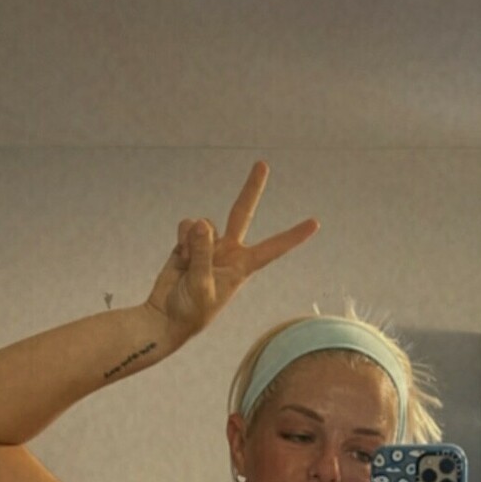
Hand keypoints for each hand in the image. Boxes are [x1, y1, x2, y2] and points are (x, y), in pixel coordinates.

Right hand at [144, 161, 319, 338]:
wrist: (165, 317)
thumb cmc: (190, 311)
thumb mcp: (201, 286)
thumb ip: (203, 254)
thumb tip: (201, 222)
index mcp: (242, 267)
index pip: (273, 248)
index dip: (293, 236)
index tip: (315, 223)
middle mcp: (229, 252)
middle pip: (242, 213)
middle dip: (251, 189)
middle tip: (263, 164)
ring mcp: (209, 245)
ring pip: (204, 223)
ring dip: (191, 239)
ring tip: (186, 264)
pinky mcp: (189, 242)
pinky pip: (187, 226)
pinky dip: (181, 238)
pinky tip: (178, 257)